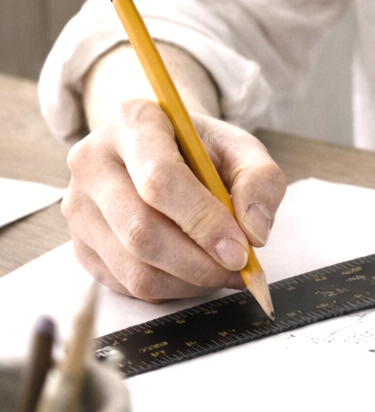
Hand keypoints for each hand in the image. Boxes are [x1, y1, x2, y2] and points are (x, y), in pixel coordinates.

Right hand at [63, 99, 286, 300]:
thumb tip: (254, 231)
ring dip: (189, 281)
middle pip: (141, 230)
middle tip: (238, 267)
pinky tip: (194, 273)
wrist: (159, 150)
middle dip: (199, 261)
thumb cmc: (199, 149)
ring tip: (222, 271)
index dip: (203, 220)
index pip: (160, 179)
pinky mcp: (80, 246)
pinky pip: (126, 285)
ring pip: (134, 267)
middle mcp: (92, 162)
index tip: (241, 248)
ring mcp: (79, 207)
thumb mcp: (239, 148)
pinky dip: (170, 290)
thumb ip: (260, 180)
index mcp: (131, 121)